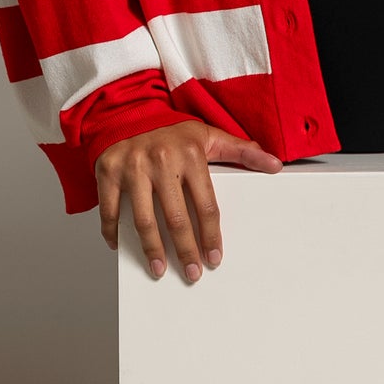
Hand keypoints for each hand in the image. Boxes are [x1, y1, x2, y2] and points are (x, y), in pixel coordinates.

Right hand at [94, 121, 281, 281]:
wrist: (129, 111)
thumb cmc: (172, 131)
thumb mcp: (210, 136)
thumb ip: (243, 151)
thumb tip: (275, 165)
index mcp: (190, 154)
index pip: (206, 204)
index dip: (211, 235)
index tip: (215, 257)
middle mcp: (161, 161)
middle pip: (176, 218)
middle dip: (186, 250)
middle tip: (192, 272)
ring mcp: (132, 168)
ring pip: (143, 220)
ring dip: (152, 249)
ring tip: (160, 269)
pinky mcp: (107, 172)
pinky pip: (110, 210)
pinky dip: (113, 232)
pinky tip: (121, 247)